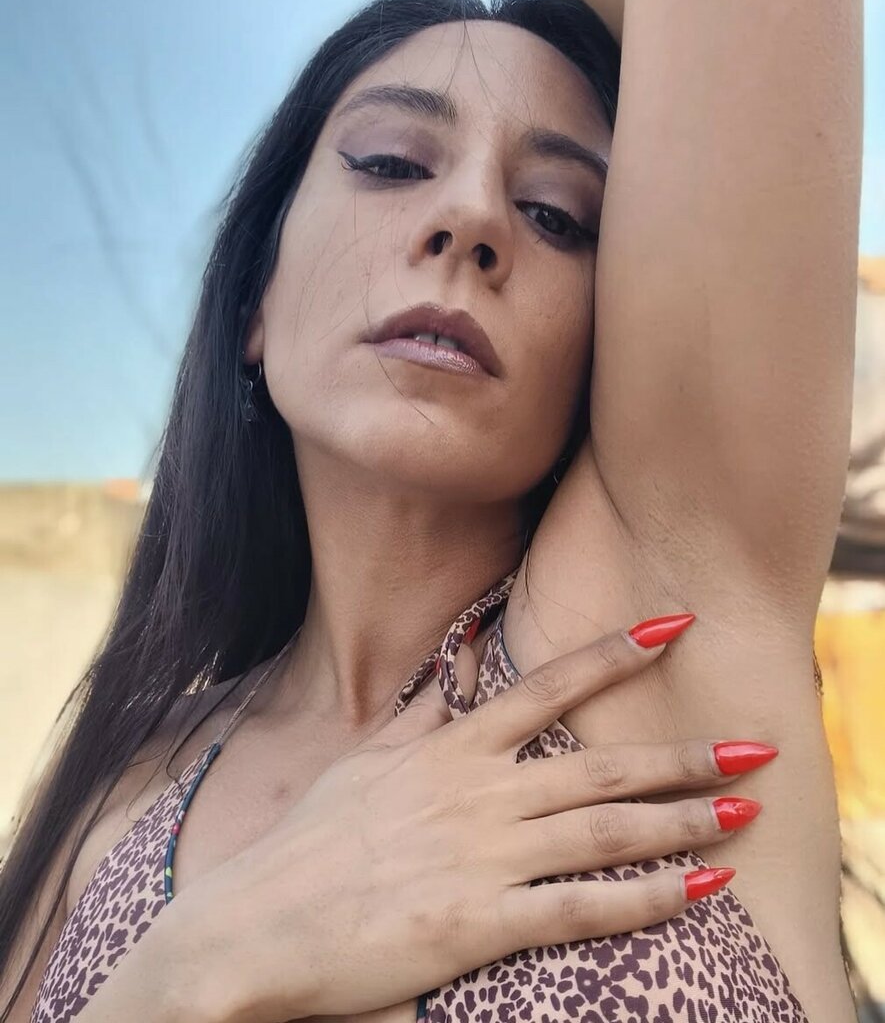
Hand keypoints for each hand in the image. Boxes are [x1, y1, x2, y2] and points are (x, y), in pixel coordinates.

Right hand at [172, 617, 767, 1022]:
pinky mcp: (479, 923)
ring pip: (604, 831)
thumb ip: (424, 709)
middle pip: (599, 765)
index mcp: (450, 749)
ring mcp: (482, 856)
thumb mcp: (368, 758)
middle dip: (680, 753)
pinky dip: (645, 898)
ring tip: (742, 811)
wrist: (257, 922)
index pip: (546, 687)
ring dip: (680, 819)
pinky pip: (580, 908)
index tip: (672, 625)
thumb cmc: (314, 840)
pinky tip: (695, 888)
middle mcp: (477, 793)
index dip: (613, 654)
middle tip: (752, 744)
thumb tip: (463, 657)